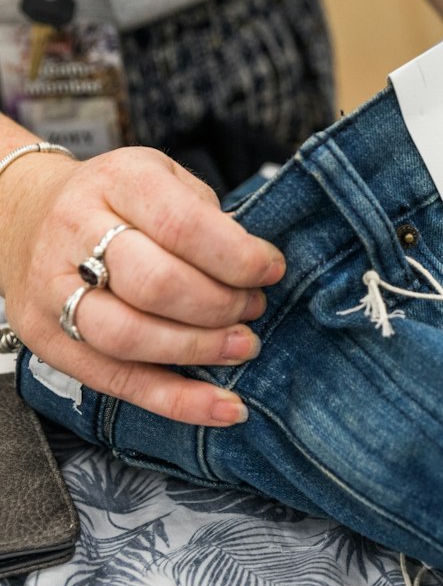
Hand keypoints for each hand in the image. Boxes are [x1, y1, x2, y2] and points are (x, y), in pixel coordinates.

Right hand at [0, 146, 284, 425]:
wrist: (27, 213)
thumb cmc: (118, 199)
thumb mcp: (167, 178)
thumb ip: (208, 218)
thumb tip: (257, 271)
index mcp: (118, 182)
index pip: (183, 226)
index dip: (237, 257)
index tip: (271, 270)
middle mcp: (75, 233)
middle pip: (156, 284)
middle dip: (221, 305)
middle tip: (253, 308)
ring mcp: (53, 291)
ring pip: (130, 337)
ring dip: (200, 350)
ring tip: (242, 346)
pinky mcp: (48, 340)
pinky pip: (118, 382)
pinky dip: (178, 402)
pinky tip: (223, 407)